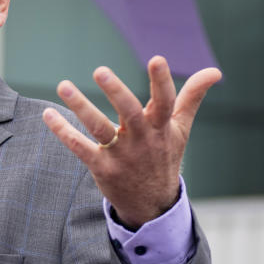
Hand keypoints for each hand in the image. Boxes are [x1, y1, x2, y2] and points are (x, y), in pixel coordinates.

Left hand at [41, 56, 220, 227]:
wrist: (153, 205)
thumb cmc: (164, 155)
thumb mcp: (180, 128)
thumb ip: (192, 97)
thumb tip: (216, 71)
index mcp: (161, 127)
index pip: (165, 101)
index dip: (162, 81)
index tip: (157, 59)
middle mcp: (141, 139)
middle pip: (129, 113)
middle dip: (116, 92)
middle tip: (100, 70)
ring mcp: (121, 155)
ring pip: (99, 129)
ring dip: (81, 107)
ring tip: (63, 85)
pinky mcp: (102, 167)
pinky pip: (80, 148)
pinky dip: (63, 131)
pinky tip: (47, 114)